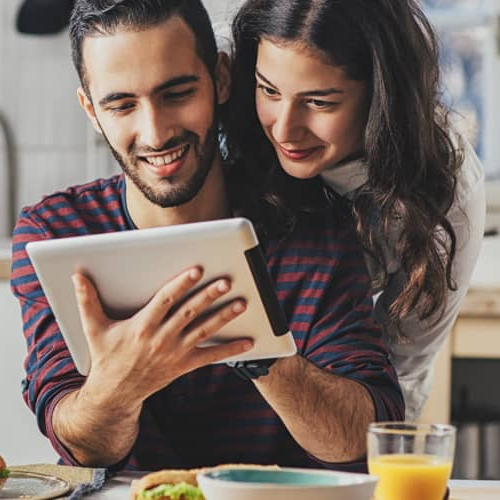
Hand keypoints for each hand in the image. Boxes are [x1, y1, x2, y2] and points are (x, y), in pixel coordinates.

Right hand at [72, 267, 251, 407]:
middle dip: (209, 297)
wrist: (116, 393)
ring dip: (224, 317)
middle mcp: (162, 338)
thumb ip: (88, 301)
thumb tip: (78, 276)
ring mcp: (175, 353)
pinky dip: (230, 349)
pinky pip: (210, 357)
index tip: (196, 270)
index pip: (165, 300)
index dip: (181, 284)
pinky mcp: (184, 364)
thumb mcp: (94, 329)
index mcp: (142, 326)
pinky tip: (248, 341)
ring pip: (204, 331)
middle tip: (226, 282)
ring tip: (242, 304)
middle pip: (189, 313)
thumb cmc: (107, 357)